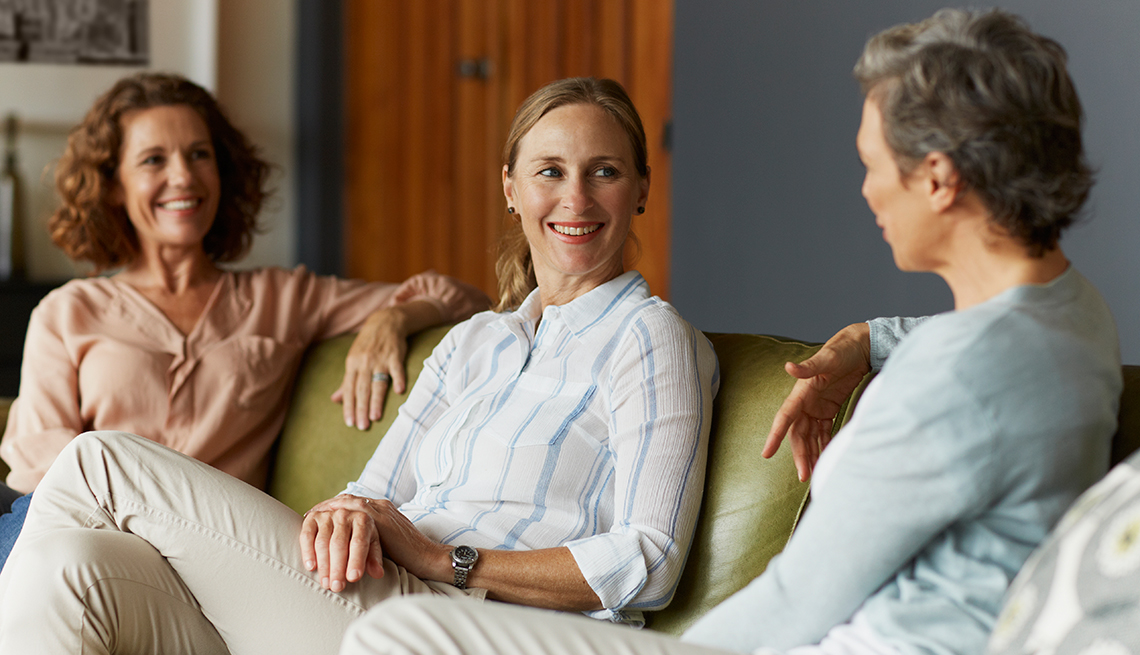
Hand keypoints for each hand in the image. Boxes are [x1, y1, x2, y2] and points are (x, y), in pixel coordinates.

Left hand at [299, 494, 448, 591]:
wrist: (430, 558)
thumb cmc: (409, 556)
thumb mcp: (384, 543)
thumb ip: (368, 539)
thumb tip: (347, 548)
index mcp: (379, 508)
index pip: (348, 503)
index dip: (329, 508)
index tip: (313, 516)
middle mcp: (378, 505)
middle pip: (343, 503)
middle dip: (324, 512)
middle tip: (306, 518)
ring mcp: (380, 510)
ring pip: (346, 511)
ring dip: (328, 521)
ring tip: (313, 522)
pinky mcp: (381, 521)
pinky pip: (353, 519)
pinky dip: (336, 524)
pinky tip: (323, 532)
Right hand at [299, 494, 385, 591]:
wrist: (344, 522)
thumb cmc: (359, 538)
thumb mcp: (370, 546)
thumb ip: (374, 559)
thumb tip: (378, 574)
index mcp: (362, 519)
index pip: (359, 542)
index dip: (356, 561)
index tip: (353, 578)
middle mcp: (344, 514)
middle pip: (338, 543)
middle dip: (337, 567)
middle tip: (337, 587)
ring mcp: (327, 515)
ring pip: (322, 541)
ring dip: (323, 565)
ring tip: (326, 583)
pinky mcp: (312, 518)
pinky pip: (307, 536)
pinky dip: (307, 552)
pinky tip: (311, 567)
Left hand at [332, 308, 410, 429]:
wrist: (385, 322)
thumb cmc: (368, 345)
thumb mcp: (353, 360)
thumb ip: (346, 382)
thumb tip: (335, 400)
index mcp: (352, 365)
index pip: (349, 389)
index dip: (349, 407)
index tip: (349, 423)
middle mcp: (364, 363)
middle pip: (362, 389)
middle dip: (361, 409)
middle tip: (361, 426)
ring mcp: (380, 359)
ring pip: (377, 383)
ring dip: (376, 400)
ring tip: (375, 417)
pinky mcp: (395, 355)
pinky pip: (397, 369)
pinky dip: (399, 379)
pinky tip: (399, 391)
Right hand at [764, 323, 871, 480]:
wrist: (859, 347)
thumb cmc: (841, 350)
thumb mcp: (827, 358)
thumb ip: (808, 366)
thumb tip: (788, 366)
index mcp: (801, 392)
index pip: (784, 418)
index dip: (775, 436)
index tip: (766, 454)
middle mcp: (805, 402)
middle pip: (798, 434)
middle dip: (801, 455)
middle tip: (805, 476)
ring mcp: (816, 407)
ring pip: (810, 436)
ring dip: (811, 454)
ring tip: (814, 474)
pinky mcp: (828, 409)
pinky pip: (823, 432)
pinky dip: (823, 445)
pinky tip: (825, 458)